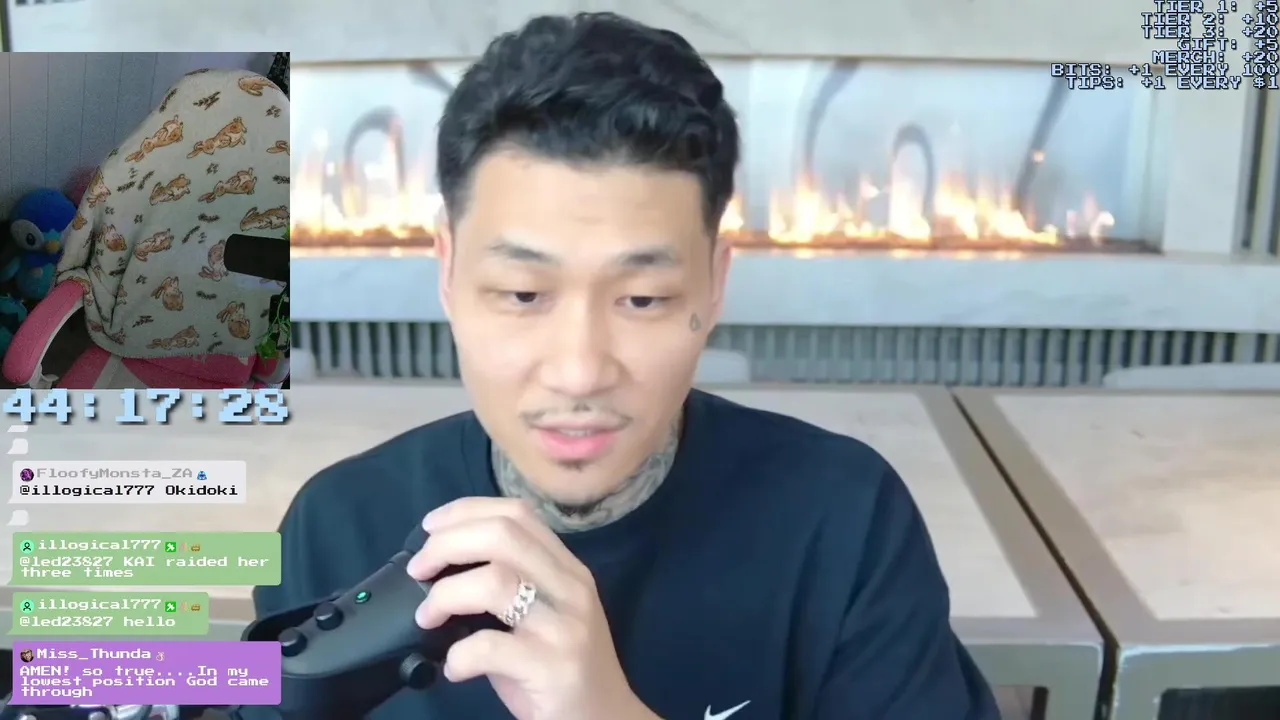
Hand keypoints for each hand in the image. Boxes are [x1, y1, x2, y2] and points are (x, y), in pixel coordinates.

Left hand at [407, 497, 659, 719]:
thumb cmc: (564, 670)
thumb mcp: (544, 616)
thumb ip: (510, 586)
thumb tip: (441, 570)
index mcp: (568, 569)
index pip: (518, 514)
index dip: (466, 512)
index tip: (430, 528)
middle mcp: (571, 588)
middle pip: (502, 535)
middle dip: (446, 544)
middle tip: (418, 571)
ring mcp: (565, 627)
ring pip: (494, 581)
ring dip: (445, 594)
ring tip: (427, 617)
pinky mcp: (553, 667)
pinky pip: (489, 646)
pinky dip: (458, 656)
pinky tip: (454, 668)